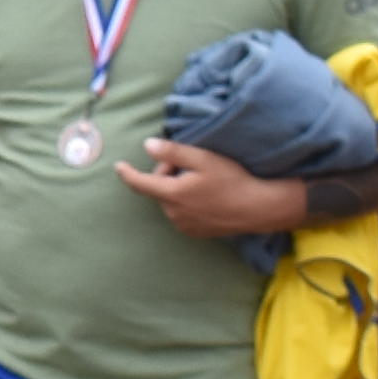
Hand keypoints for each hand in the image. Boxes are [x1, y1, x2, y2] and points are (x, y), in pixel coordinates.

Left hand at [116, 137, 303, 243]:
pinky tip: (208, 197)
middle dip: (169, 174)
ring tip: (205, 182)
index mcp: (172, 194)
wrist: (258, 208)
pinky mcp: (195, 232)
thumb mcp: (203, 159)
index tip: (118, 166)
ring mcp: (184, 225)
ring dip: (179, 188)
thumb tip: (147, 146)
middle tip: (194, 166)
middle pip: (159, 187)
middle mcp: (173, 213)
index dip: (127, 173)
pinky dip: (187, 202)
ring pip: (171, 200)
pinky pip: (182, 212)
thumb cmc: (232, 180)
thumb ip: (172, 152)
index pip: (140, 183)